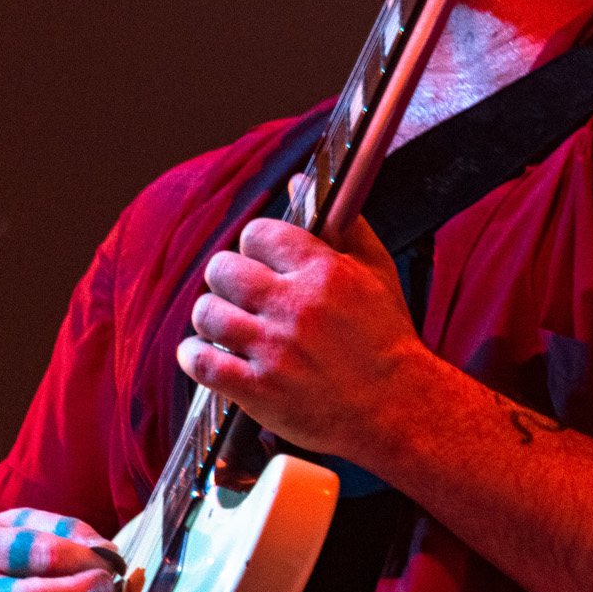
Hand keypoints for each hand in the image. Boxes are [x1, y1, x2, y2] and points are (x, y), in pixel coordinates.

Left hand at [177, 215, 427, 464]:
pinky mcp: (260, 391)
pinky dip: (194, 355)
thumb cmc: (387, 341)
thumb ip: (342, 223)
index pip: (257, 233)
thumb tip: (302, 182)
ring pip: (207, 313)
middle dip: (228, 279)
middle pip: (223, 269)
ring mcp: (275, 351)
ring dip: (211, 316)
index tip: (261, 260)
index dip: (255, 245)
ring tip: (226, 323)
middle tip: (240, 293)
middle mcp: (295, 307)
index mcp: (323, 272)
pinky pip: (202, 363)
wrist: (399, 409)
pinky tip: (202, 352)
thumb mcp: (377, 270)